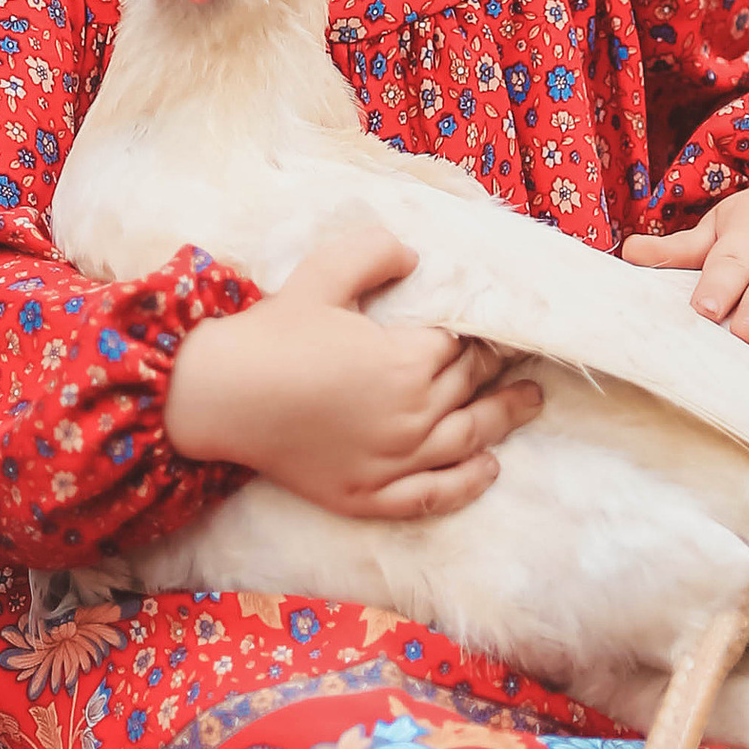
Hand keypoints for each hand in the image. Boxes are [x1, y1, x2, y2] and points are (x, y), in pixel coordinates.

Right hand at [165, 215, 541, 517]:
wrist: (217, 396)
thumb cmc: (270, 334)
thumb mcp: (322, 274)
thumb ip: (374, 253)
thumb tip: (413, 256)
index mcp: (407, 362)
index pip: (464, 344)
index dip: (482, 331)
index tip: (499, 324)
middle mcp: (412, 417)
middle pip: (470, 388)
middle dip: (498, 367)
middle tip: (523, 355)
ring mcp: (393, 462)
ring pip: (467, 440)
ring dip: (505, 418)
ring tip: (530, 402)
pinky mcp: (369, 495)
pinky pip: (433, 495)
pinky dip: (468, 484)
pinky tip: (489, 468)